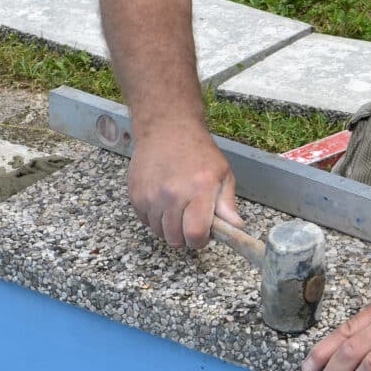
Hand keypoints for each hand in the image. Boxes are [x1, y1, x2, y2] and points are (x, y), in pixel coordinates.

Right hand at [128, 123, 243, 247]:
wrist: (167, 128)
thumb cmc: (198, 151)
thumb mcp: (223, 174)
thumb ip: (227, 204)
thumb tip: (235, 227)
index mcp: (198, 191)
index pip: (195, 234)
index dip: (200, 241)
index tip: (202, 236)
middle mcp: (172, 195)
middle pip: (175, 238)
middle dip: (185, 237)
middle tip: (190, 223)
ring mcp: (151, 196)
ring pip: (159, 232)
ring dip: (169, 228)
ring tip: (177, 210)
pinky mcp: (135, 195)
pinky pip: (145, 221)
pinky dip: (155, 219)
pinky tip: (163, 204)